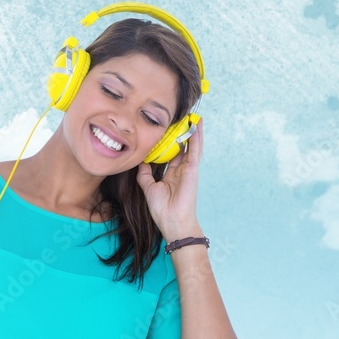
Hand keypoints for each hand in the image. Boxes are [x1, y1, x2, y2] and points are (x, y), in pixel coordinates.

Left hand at [135, 116, 203, 239]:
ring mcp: (188, 169)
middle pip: (183, 147)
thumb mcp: (148, 189)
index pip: (171, 154)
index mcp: (172, 175)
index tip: (167, 130)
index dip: (170, 142)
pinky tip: (196, 126)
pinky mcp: (192, 170)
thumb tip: (142, 162)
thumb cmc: (162, 210)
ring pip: (191, 146)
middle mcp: (181, 170)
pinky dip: (196, 138)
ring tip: (193, 117)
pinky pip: (194, 151)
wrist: (173, 221)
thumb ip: (145, 175)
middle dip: (182, 133)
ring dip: (192, 132)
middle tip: (181, 118)